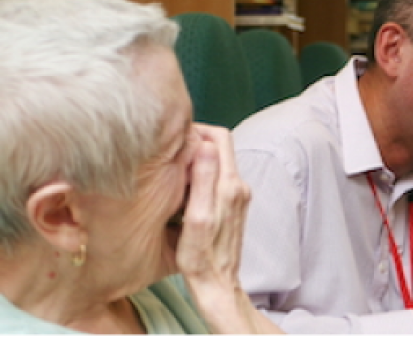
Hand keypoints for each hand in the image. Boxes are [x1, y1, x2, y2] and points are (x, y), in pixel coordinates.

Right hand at [176, 124, 249, 288]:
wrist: (219, 286)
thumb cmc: (201, 259)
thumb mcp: (196, 219)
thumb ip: (203, 180)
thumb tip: (204, 145)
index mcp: (230, 186)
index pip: (219, 138)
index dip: (196, 131)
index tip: (174, 140)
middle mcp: (239, 187)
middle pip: (220, 147)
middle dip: (195, 142)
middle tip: (169, 153)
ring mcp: (238, 196)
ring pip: (218, 162)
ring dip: (197, 159)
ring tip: (172, 170)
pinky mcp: (233, 205)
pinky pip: (217, 177)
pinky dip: (201, 174)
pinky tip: (183, 188)